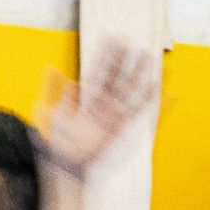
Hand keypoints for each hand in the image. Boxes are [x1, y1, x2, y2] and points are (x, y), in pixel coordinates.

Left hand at [37, 41, 158, 176]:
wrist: (71, 172)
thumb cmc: (57, 147)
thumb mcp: (50, 117)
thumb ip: (52, 92)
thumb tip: (51, 68)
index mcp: (85, 99)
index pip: (98, 71)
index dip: (106, 55)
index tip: (113, 37)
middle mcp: (101, 105)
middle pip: (116, 77)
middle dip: (124, 60)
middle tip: (133, 42)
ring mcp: (114, 116)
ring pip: (130, 90)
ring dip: (139, 75)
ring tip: (149, 57)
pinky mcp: (123, 129)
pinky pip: (139, 111)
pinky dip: (150, 100)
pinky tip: (159, 87)